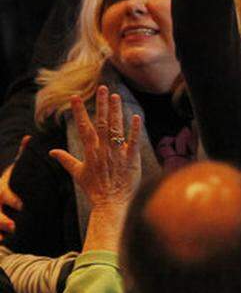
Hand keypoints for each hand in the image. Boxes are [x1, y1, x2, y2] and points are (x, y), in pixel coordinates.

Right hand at [0, 136, 30, 238]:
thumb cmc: (7, 182)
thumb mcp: (12, 170)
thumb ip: (21, 156)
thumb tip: (29, 138)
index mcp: (0, 189)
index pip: (6, 194)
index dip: (13, 200)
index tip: (23, 205)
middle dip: (2, 219)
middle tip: (13, 226)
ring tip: (4, 238)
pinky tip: (1, 243)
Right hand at [49, 86, 141, 211]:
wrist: (111, 204)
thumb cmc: (95, 190)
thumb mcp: (78, 174)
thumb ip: (66, 160)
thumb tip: (52, 151)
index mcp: (90, 152)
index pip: (83, 127)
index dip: (79, 112)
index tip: (75, 98)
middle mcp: (102, 150)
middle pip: (101, 124)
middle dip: (101, 105)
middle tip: (103, 88)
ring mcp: (117, 154)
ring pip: (116, 129)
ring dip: (116, 112)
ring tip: (116, 96)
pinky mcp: (131, 159)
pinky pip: (133, 141)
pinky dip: (134, 129)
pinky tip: (135, 116)